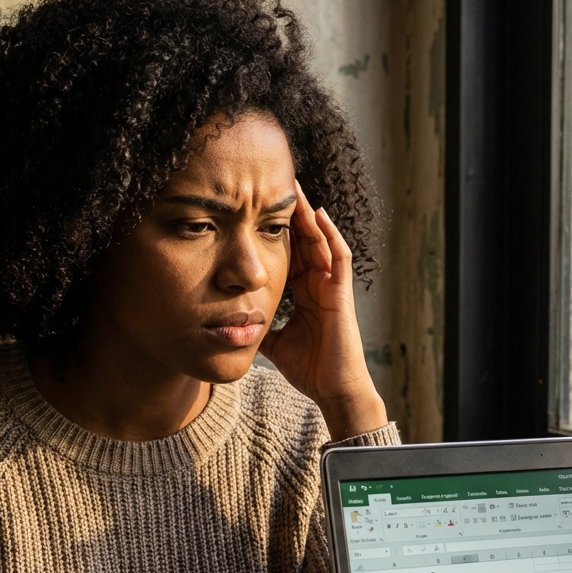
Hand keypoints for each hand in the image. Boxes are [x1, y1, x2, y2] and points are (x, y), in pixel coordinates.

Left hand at [258, 180, 386, 440]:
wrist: (333, 391)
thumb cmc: (310, 369)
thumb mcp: (273, 342)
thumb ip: (257, 326)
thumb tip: (229, 321)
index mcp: (303, 291)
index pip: (289, 251)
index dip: (275, 229)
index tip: (257, 207)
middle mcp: (318, 283)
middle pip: (304, 238)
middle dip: (291, 212)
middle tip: (274, 182)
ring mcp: (332, 286)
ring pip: (321, 240)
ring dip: (309, 214)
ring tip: (296, 188)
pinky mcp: (342, 294)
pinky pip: (339, 257)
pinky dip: (330, 235)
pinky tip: (319, 215)